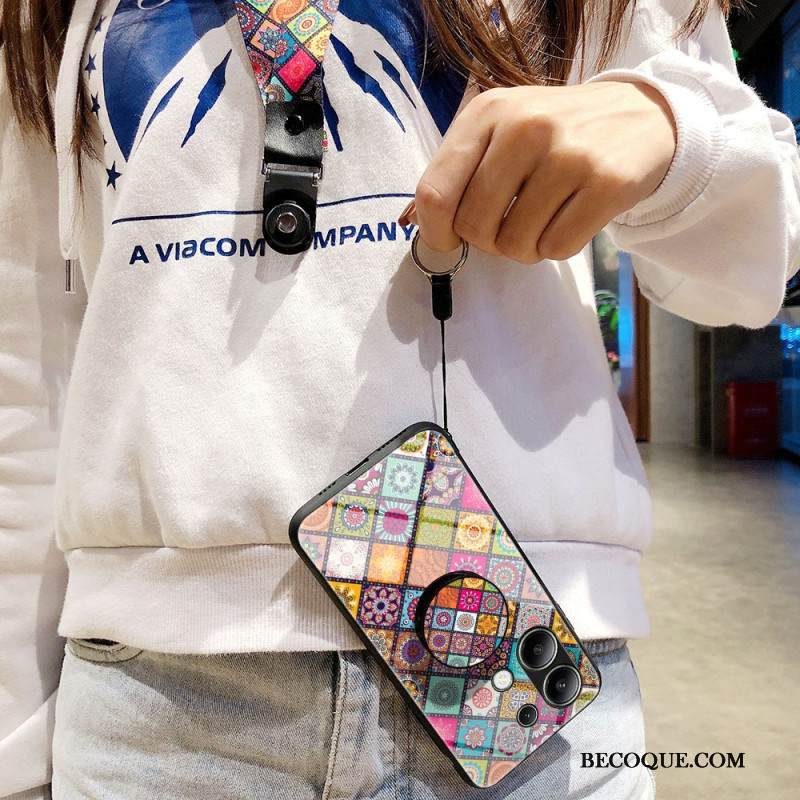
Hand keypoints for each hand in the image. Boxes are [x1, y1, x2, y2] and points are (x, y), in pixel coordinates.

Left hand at [398, 81, 676, 262]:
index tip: (449, 240)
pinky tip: (569, 219)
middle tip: (508, 225)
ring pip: (515, 245)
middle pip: (474, 227)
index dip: (435, 233)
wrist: (638, 117)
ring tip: (541, 221)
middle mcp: (525, 128)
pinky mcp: (606, 183)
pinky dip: (558, 247)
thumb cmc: (551, 136)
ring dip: (524, 248)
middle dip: (486, 241)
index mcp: (487, 113)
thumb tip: (412, 224)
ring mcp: (569, 154)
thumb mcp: (499, 133)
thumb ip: (456, 173)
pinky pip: (556, 248)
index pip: (435, 194)